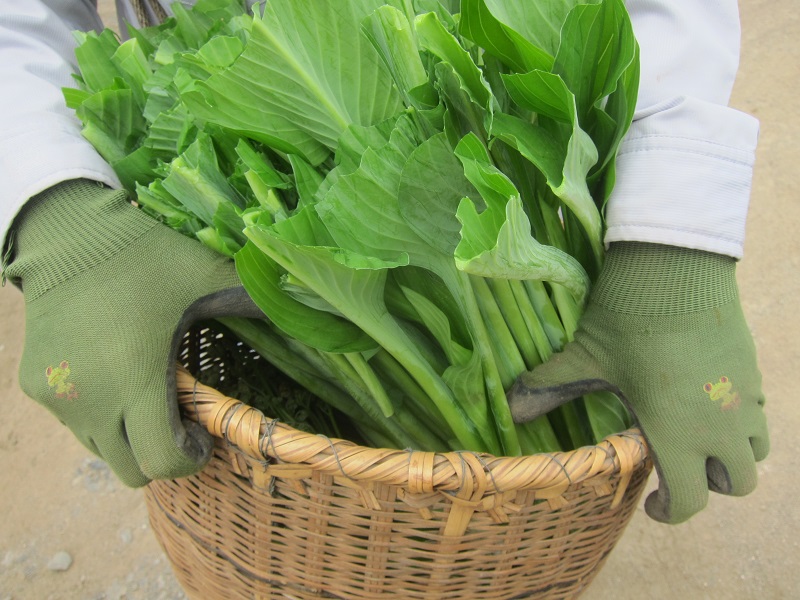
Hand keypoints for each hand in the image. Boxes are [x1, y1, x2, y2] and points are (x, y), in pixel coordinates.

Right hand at [5, 180, 262, 485]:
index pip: (162, 461)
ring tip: (148, 392)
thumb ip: (257, 300)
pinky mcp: (34, 386)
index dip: (190, 457)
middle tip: (180, 418)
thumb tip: (316, 309)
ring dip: (129, 437)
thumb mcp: (205, 275)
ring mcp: (58, 397)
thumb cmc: (144, 255)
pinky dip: (99, 414)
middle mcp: (90, 400)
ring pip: (101, 450)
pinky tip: (114, 375)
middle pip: (131, 470)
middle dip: (162, 455)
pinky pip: (74, 422)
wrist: (64, 231)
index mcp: (136, 377)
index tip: (203, 433)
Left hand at [507, 242, 768, 522]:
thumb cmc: (627, 315)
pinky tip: (708, 401)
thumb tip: (510, 408)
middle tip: (678, 470)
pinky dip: (740, 423)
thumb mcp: (585, 355)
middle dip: (708, 486)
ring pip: (756, 452)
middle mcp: (721, 425)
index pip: (691, 502)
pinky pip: (759, 414)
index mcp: (677, 432)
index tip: (654, 503)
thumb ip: (549, 386)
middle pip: (736, 485)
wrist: (676, 262)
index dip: (672, 511)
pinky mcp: (754, 371)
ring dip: (730, 455)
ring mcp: (744, 398)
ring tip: (696, 438)